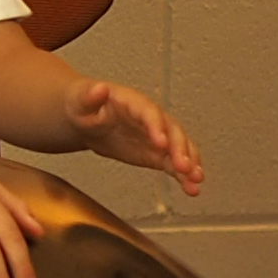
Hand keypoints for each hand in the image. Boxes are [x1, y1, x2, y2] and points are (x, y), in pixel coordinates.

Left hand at [62, 76, 206, 200]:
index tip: (161, 142)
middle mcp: (151, 118)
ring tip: (196, 179)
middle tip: (183, 166)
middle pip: (171, 131)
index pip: (149, 113)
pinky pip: (173, 164)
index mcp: (133, 102)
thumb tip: (99, 88)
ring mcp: (156, 136)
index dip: (156, 127)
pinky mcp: (156, 153)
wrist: (86, 118)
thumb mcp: (81, 100)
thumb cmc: (84, 105)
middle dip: (179, 148)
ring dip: (189, 163)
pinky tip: (192, 188)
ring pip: (179, 148)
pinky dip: (183, 176)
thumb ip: (90, 97)